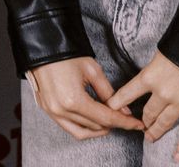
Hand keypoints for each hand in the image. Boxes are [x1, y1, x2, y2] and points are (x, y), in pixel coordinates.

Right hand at [28, 58, 144, 140]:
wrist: (42, 46)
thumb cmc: (65, 54)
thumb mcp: (92, 71)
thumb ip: (109, 93)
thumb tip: (123, 110)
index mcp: (73, 100)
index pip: (105, 118)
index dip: (124, 122)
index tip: (136, 124)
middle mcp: (61, 110)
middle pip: (94, 126)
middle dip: (113, 124)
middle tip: (124, 118)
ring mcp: (52, 111)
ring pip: (81, 132)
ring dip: (97, 129)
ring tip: (109, 122)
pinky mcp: (47, 109)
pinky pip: (67, 127)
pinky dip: (82, 127)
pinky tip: (92, 121)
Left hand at [107, 53, 178, 161]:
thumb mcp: (163, 51)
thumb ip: (155, 66)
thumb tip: (151, 72)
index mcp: (150, 76)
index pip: (127, 94)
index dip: (118, 104)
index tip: (111, 110)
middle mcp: (162, 92)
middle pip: (148, 112)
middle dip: (144, 119)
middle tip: (141, 125)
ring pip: (164, 123)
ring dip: (156, 131)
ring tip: (150, 137)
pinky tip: (178, 157)